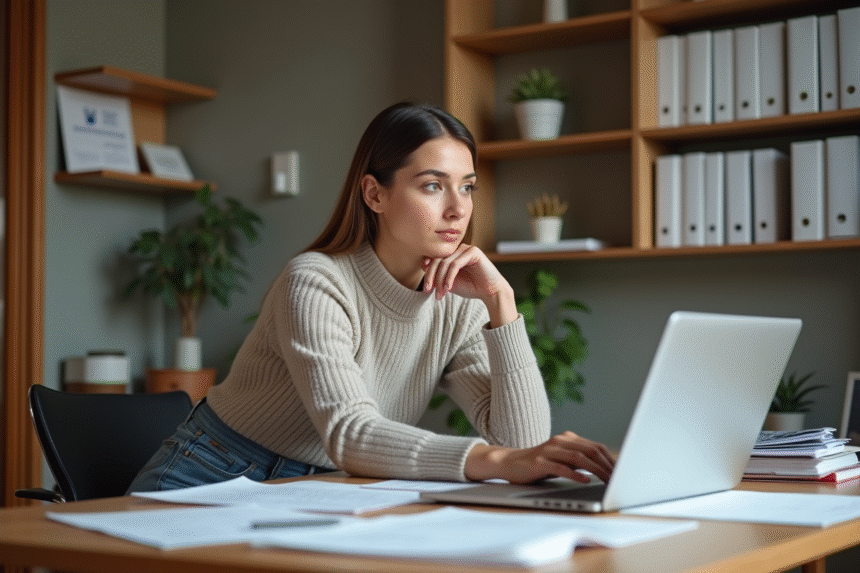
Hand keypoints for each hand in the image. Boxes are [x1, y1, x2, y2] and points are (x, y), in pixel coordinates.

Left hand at [422, 243, 516, 326]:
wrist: (490, 292)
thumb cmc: (471, 287)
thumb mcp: (448, 282)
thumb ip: (438, 274)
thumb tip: (423, 265)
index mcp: (452, 254)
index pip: (434, 259)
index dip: (427, 271)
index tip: (425, 287)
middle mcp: (458, 249)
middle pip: (437, 260)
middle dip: (431, 277)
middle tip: (428, 291)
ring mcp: (466, 249)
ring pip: (445, 263)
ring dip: (440, 280)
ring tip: (440, 294)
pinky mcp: (473, 252)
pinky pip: (455, 264)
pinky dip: (449, 278)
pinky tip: (448, 288)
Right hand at [465, 431, 615, 483]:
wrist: (509, 463)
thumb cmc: (539, 464)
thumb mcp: (562, 460)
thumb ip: (580, 460)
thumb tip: (605, 469)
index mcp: (568, 439)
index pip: (596, 447)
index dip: (611, 459)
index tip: (623, 472)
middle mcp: (560, 441)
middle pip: (590, 451)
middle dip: (607, 465)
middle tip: (619, 479)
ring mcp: (549, 450)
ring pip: (578, 458)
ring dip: (596, 470)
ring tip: (607, 481)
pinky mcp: (539, 462)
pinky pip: (560, 467)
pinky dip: (575, 474)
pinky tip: (585, 481)